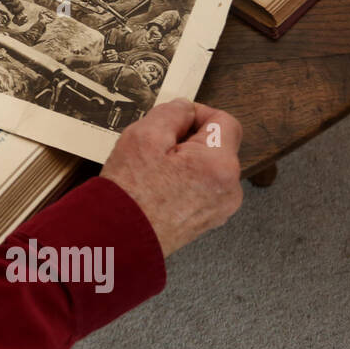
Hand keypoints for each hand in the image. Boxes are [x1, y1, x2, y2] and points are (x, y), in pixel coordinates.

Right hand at [101, 98, 242, 256]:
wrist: (120, 240)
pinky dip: (185, 182)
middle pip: (217, 145)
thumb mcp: (143, 136)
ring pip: (208, 167)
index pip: (225, 120)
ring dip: (186, 162)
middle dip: (188, 140)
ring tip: (154, 171)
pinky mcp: (208, 220)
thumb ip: (171, 113)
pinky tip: (158, 188)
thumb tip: (184, 108)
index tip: (175, 120)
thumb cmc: (130, 194)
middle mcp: (229, 188)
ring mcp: (220, 207)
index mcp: (220, 164)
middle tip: (156, 148)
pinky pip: (203, 188)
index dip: (199, 114)